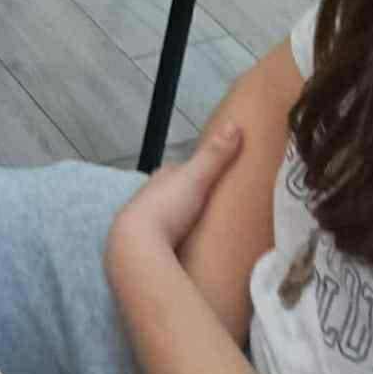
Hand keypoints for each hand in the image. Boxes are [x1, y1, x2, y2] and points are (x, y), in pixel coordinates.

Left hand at [112, 121, 243, 257]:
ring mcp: (148, 220)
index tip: (213, 174)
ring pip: (170, 216)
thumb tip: (234, 124)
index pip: (180, 169)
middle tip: (213, 205)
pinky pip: (168, 239)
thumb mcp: (195, 177)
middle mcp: (151, 195)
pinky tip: (190, 249)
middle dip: (190, 196)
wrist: (138, 245)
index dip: (196, 170)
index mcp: (162, 178)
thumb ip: (214, 155)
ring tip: (206, 230)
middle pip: (175, 192)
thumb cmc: (166, 207)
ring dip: (184, 220)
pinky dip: (179, 240)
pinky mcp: (150, 244)